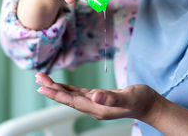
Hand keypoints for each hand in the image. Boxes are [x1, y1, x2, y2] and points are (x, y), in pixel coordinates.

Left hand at [35, 72, 161, 120]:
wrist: (149, 105)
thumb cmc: (141, 100)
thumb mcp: (129, 97)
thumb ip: (112, 97)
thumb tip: (95, 95)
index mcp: (98, 108)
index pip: (72, 101)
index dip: (57, 94)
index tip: (42, 87)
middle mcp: (94, 108)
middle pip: (68, 99)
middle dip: (52, 89)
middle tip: (38, 78)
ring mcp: (95, 104)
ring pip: (71, 96)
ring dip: (58, 89)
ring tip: (44, 81)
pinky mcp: (98, 99)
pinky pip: (79, 94)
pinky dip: (68, 90)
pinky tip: (62, 87)